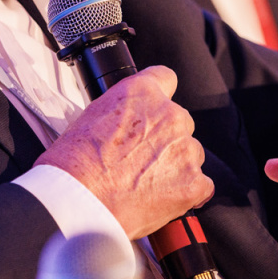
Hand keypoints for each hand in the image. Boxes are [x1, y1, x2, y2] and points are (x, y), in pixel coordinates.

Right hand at [37, 66, 212, 238]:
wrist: (81, 200)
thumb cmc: (75, 163)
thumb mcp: (92, 116)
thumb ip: (121, 111)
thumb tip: (128, 122)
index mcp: (143, 92)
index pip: (166, 78)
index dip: (159, 98)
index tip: (154, 111)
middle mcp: (170, 115)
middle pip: (180, 121)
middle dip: (166, 138)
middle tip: (141, 159)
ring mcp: (186, 149)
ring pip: (191, 153)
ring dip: (175, 165)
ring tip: (145, 183)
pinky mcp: (194, 182)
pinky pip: (201, 186)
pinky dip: (186, 192)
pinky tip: (161, 199)